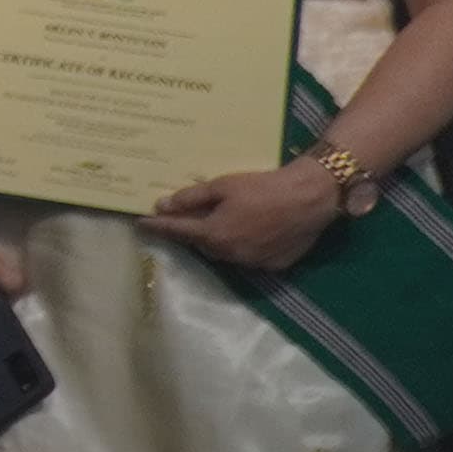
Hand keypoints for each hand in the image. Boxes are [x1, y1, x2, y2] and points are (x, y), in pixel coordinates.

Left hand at [147, 158, 350, 275]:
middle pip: (201, 245)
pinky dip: (243, 246)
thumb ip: (190, 198)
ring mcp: (253, 263)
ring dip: (217, 241)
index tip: (142, 224)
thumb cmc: (263, 188)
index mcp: (214, 236)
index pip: (178, 232)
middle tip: (183, 218)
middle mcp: (230, 255)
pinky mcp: (274, 265)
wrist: (310, 197)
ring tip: (217, 223)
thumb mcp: (222, 186)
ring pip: (225, 253)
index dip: (159, 227)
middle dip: (191, 232)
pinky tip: (248, 232)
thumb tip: (162, 206)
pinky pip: (249, 257)